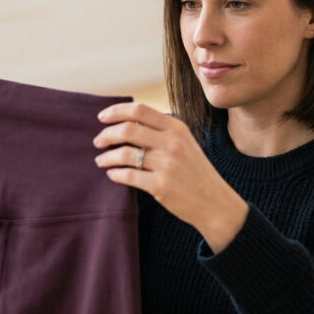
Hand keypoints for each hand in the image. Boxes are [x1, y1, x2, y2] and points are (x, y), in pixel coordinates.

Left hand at [94, 102, 247, 252]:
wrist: (215, 203)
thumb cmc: (195, 173)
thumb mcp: (185, 144)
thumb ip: (161, 132)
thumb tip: (126, 123)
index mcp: (177, 128)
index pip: (140, 110)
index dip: (116, 111)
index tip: (102, 117)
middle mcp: (172, 143)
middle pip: (128, 129)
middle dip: (106, 134)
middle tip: (98, 142)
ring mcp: (167, 164)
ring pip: (124, 154)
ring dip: (107, 157)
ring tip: (101, 161)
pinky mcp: (161, 186)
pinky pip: (128, 176)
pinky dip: (115, 174)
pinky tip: (112, 174)